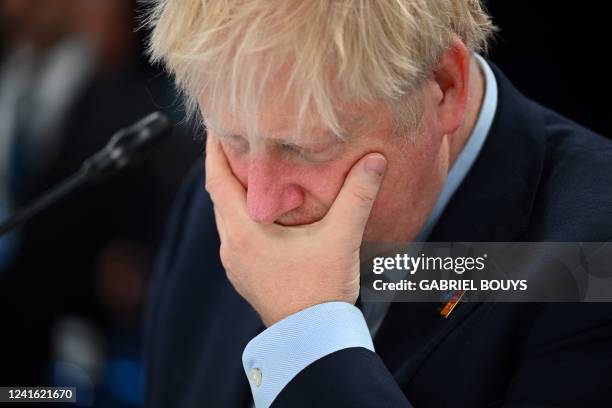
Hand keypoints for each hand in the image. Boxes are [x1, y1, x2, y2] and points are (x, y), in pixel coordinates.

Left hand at [205, 136, 386, 325]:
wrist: (313, 339)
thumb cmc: (321, 291)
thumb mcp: (342, 238)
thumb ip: (358, 196)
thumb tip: (376, 160)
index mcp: (244, 232)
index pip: (217, 179)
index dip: (214, 149)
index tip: (217, 125)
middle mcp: (231, 246)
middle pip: (218, 195)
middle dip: (223, 165)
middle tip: (235, 138)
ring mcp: (236, 263)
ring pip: (226, 216)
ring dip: (233, 191)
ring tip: (248, 169)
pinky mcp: (246, 274)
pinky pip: (235, 234)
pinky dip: (242, 213)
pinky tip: (262, 209)